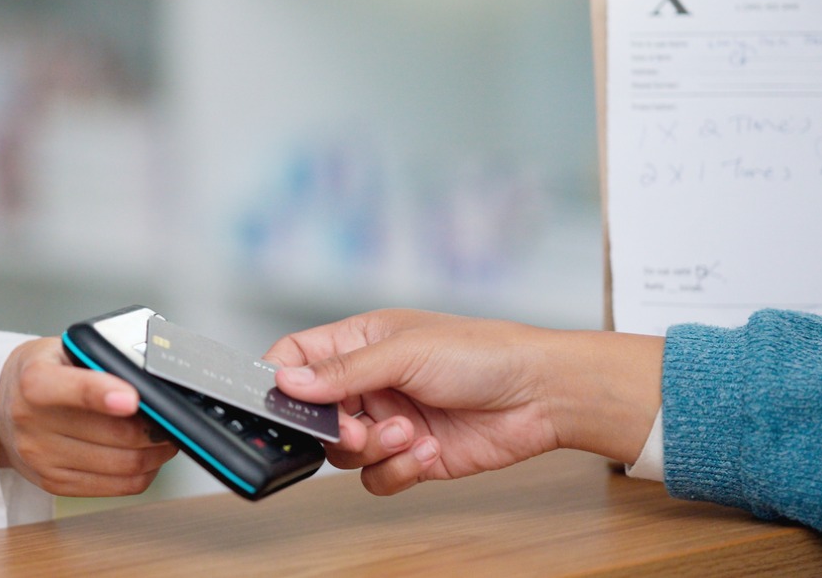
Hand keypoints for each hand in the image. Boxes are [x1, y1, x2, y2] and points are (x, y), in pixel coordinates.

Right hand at [0, 337, 177, 496]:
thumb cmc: (41, 372)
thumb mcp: (60, 350)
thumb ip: (98, 359)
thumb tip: (148, 377)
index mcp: (35, 381)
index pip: (73, 389)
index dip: (104, 394)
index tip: (132, 398)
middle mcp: (32, 423)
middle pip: (114, 434)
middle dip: (155, 427)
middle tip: (172, 418)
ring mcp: (42, 458)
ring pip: (122, 464)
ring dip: (156, 453)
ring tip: (165, 437)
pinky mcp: (54, 483)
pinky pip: (115, 486)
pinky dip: (143, 473)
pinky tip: (146, 456)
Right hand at [263, 309, 661, 495]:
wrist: (541, 395)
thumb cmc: (484, 353)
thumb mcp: (405, 353)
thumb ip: (343, 371)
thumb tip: (287, 382)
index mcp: (359, 342)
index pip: (296, 357)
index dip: (280, 380)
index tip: (280, 402)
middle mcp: (369, 382)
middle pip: (314, 415)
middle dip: (334, 428)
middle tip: (356, 429)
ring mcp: (388, 420)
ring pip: (343, 452)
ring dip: (373, 448)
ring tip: (409, 433)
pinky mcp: (410, 455)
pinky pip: (376, 478)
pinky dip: (396, 470)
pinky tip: (426, 451)